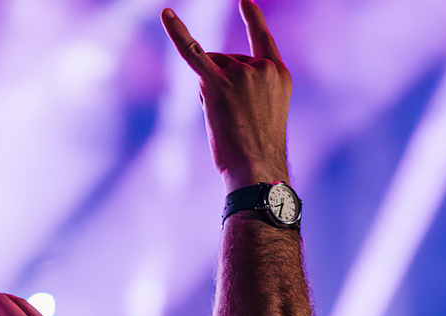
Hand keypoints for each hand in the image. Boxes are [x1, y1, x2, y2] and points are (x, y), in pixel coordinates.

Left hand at [162, 1, 290, 191]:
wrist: (257, 170)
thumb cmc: (258, 152)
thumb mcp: (265, 113)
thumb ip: (249, 89)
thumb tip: (211, 79)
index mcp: (279, 74)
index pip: (262, 41)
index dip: (253, 20)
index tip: (245, 2)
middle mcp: (261, 68)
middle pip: (226, 59)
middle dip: (221, 84)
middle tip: (233, 120)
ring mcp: (241, 73)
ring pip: (210, 66)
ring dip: (208, 90)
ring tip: (223, 119)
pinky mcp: (217, 84)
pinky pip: (192, 52)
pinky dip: (177, 32)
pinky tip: (166, 15)